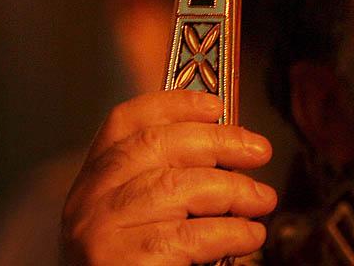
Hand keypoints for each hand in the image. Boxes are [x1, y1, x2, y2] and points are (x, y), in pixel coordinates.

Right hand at [61, 91, 275, 264]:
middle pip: (155, 145)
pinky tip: (250, 235)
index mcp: (93, 181)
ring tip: (262, 199)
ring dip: (233, 190)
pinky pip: (190, 236)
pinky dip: (230, 232)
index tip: (215, 105)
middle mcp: (90, 201)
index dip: (172, 105)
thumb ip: (166, 181)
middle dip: (217, 141)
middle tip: (259, 150)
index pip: (124, 122)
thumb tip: (227, 151)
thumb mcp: (137, 217)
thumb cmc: (138, 264)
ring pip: (177, 188)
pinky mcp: (127, 263)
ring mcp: (104, 232)